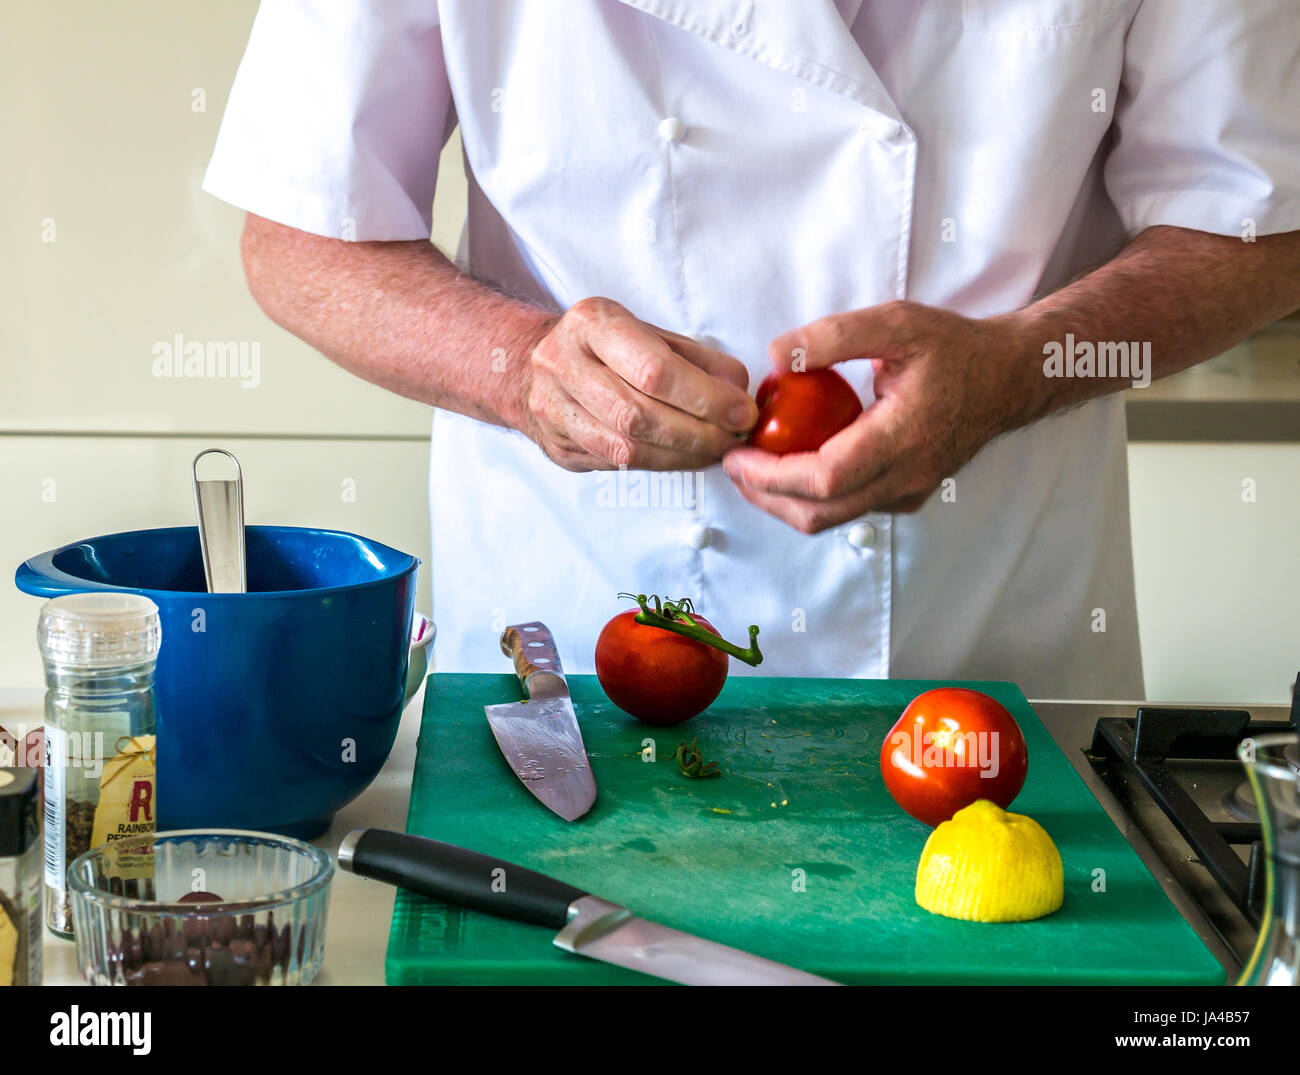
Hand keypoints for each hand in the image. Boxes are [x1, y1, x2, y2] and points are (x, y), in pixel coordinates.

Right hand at [521, 297, 757, 470]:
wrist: (530, 365)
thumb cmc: (605, 347)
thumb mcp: (649, 334)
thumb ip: (697, 360)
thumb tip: (739, 394)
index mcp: (591, 324)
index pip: (654, 369)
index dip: (705, 398)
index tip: (741, 412)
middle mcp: (562, 363)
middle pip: (639, 414)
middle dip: (698, 433)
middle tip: (733, 439)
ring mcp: (553, 408)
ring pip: (626, 448)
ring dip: (683, 456)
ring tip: (716, 451)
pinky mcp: (558, 445)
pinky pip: (617, 465)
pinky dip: (661, 465)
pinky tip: (687, 457)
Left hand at [722, 301, 1041, 532]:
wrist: (1009, 378)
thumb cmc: (955, 348)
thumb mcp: (897, 322)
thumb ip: (835, 335)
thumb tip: (776, 355)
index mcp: (903, 439)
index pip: (825, 479)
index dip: (771, 476)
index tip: (735, 454)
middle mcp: (905, 478)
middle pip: (819, 513)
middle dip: (765, 496)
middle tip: (731, 464)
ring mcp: (907, 493)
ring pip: (832, 518)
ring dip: (784, 500)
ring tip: (751, 466)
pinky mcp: (906, 495)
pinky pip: (849, 509)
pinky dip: (811, 496)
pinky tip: (791, 464)